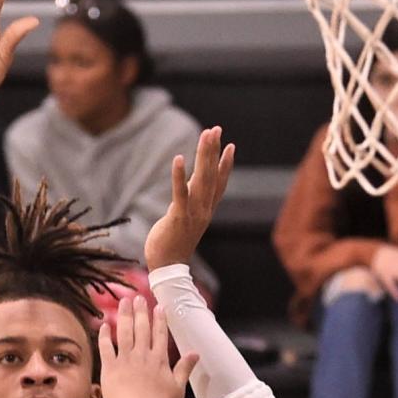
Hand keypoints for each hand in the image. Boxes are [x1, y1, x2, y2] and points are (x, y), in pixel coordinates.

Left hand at [98, 295, 197, 397]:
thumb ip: (184, 368)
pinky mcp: (110, 368)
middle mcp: (142, 356)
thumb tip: (196, 353)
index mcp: (159, 360)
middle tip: (138, 297)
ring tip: (124, 302)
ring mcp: (125, 360)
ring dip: (124, 315)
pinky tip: (104, 324)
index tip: (158, 306)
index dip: (159, 318)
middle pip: (141, 327)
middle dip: (140, 310)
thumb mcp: (178, 388)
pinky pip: (106, 347)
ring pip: (124, 332)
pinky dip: (105, 335)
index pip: (159, 333)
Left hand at [144, 126, 234, 271]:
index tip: (230, 145)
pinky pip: (181, 193)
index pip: (219, 183)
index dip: (225, 164)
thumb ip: (189, 201)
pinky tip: (179, 158)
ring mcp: (193, 213)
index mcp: (206, 210)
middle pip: (211, 175)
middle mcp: (204, 210)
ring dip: (203, 156)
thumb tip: (189, 184)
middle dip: (214, 151)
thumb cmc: (172, 244)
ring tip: (205, 135)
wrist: (167, 268)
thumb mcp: (184, 218)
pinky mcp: (179, 217)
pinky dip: (180, 175)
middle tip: (216, 129)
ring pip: (201, 179)